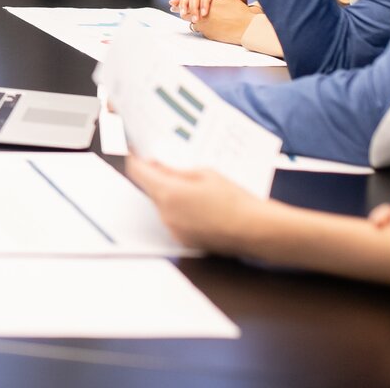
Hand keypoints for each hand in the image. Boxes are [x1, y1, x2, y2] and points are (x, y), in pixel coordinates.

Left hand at [124, 155, 265, 254]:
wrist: (254, 230)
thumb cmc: (234, 200)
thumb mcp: (205, 173)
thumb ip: (176, 170)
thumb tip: (158, 165)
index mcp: (168, 193)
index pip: (138, 171)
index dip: (135, 158)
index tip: (135, 150)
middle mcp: (165, 214)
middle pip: (150, 189)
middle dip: (157, 176)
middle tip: (172, 165)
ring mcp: (173, 229)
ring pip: (162, 204)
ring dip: (170, 193)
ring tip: (195, 187)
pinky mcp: (183, 239)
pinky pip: (173, 218)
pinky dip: (180, 209)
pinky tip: (200, 204)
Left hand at [170, 0, 258, 44]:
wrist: (247, 29)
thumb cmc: (239, 12)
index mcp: (205, 8)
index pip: (187, 7)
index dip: (180, 5)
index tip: (172, 5)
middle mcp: (203, 20)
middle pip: (188, 16)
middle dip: (186, 13)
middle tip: (181, 11)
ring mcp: (205, 29)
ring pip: (195, 24)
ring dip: (196, 20)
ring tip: (198, 16)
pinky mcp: (210, 36)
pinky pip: (203, 30)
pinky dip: (205, 26)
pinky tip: (212, 23)